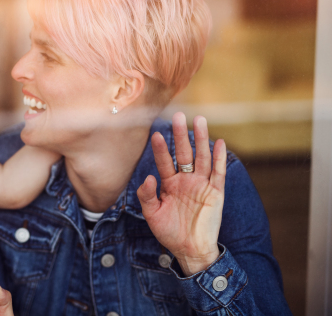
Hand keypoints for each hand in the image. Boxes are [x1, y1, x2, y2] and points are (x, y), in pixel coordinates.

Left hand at [137, 112, 226, 275]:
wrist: (190, 250)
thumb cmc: (169, 232)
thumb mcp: (153, 214)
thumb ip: (147, 195)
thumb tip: (148, 177)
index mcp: (170, 184)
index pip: (165, 161)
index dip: (161, 149)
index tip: (156, 134)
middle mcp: (186, 180)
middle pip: (184, 153)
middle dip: (181, 135)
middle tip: (178, 116)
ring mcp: (202, 185)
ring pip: (202, 157)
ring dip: (201, 139)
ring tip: (199, 120)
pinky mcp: (216, 193)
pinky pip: (219, 173)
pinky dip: (220, 158)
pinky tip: (220, 143)